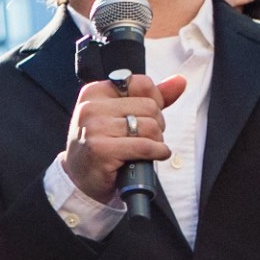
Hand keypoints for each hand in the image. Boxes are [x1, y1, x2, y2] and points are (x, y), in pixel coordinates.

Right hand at [61, 73, 186, 205]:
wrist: (80, 178)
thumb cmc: (103, 145)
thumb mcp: (121, 115)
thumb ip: (151, 97)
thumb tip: (179, 81)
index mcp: (95, 92)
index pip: (142, 84)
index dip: (153, 103)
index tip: (142, 119)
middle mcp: (91, 107)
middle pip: (150, 107)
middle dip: (155, 125)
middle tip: (141, 138)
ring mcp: (94, 128)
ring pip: (151, 127)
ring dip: (155, 142)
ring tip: (141, 150)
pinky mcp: (101, 150)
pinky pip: (146, 146)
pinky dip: (156, 153)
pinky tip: (149, 158)